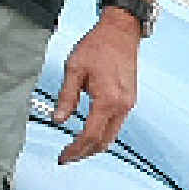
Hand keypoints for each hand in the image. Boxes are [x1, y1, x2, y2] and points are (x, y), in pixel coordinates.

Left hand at [53, 13, 139, 164]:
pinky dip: (103, 134)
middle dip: (84, 153)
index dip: (74, 150)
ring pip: (112, 136)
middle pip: (103, 142)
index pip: (90, 135)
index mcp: (108, 99)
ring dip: (94, 145)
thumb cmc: (98, 45)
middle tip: (67, 157)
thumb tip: (58, 120)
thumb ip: (66, 97)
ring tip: (75, 148)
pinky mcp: (130, 100)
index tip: (62, 157)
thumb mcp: (74, 68)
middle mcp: (122, 105)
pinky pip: (116, 125)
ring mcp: (129, 104)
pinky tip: (90, 132)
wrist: (120, 31)